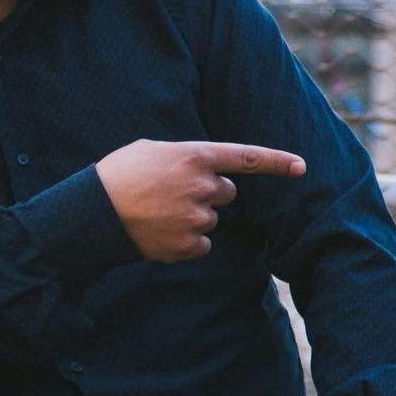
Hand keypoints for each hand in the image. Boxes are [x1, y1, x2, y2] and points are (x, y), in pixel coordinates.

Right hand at [96, 140, 304, 262]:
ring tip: (159, 212)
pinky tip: (161, 231)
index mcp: (195, 156)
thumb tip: (205, 169)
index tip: (301, 167)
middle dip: (209, 193)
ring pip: (213, 219)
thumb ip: (188, 156)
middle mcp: (202, 186)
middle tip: (174, 192)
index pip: (246, 158)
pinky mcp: (189, 245)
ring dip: (193, 217)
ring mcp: (197, 217)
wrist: (94, 213)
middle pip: (228, 193)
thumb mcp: (154, 150)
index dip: (277, 162)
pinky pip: (203, 244)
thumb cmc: (121, 174)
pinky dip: (187, 241)